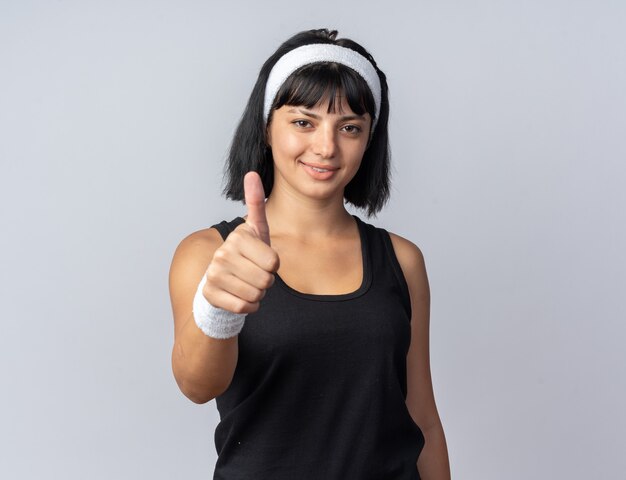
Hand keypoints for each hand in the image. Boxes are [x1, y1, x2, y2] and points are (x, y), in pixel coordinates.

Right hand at [202, 172, 278, 313]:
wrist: (222, 280)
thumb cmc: (246, 254)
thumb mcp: (255, 229)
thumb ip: (255, 203)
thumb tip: (252, 173)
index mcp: (238, 236)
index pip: (274, 262)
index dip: (273, 265)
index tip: (261, 258)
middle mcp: (222, 253)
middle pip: (266, 280)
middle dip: (266, 282)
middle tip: (254, 273)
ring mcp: (213, 273)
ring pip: (255, 295)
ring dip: (257, 294)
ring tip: (246, 283)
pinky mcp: (209, 293)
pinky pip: (243, 307)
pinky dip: (248, 306)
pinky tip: (239, 296)